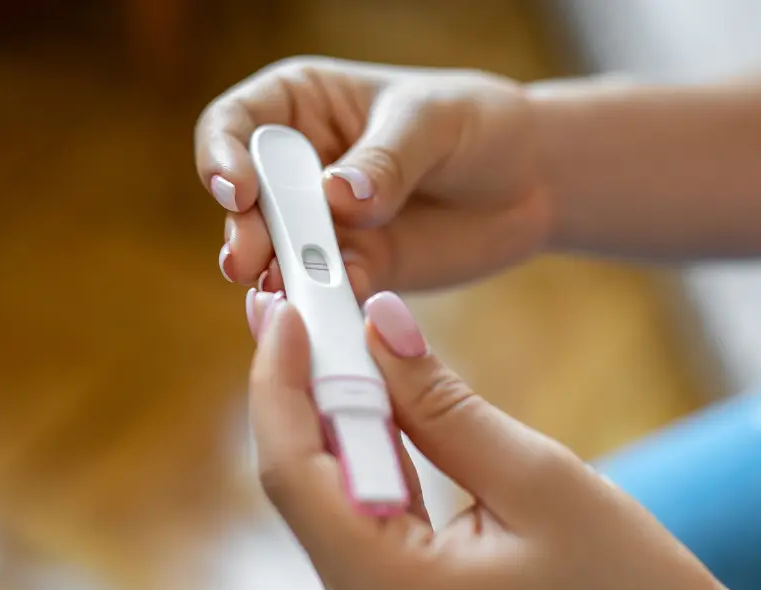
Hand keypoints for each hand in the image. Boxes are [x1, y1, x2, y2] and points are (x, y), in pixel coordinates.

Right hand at [197, 57, 549, 297]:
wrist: (535, 179)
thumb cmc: (480, 124)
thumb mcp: (434, 123)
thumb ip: (385, 160)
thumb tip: (335, 196)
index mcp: (304, 105)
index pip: (237, 124)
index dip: (224, 156)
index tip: (239, 189)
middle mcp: (303, 166)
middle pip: (248, 200)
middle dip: (245, 230)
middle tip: (248, 260)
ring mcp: (327, 223)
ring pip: (281, 252)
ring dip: (277, 275)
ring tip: (282, 292)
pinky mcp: (360, 267)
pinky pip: (331, 289)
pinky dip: (328, 302)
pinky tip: (332, 312)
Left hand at [244, 290, 760, 589]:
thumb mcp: (539, 479)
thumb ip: (442, 404)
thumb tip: (378, 325)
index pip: (292, 474)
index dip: (280, 382)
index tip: (289, 306)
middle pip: (306, 490)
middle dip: (311, 393)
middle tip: (319, 306)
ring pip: (334, 508)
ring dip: (343, 426)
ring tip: (352, 342)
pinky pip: (367, 536)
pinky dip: (375, 471)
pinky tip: (384, 412)